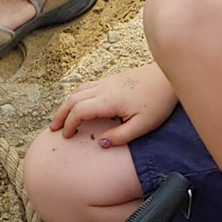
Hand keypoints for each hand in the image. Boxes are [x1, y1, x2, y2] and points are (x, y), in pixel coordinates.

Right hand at [48, 63, 176, 146]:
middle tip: (54, 129)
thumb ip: (121, 136)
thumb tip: (101, 143)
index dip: (70, 124)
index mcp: (109, 101)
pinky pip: (87, 86)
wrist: (167, 79)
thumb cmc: (158, 103)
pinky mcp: (112, 80)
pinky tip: (77, 104)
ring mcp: (107, 82)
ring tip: (62, 118)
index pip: (79, 111)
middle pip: (73, 99)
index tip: (67, 136)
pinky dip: (76, 96)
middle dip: (61, 115)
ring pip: (78, 91)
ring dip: (67, 105)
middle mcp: (104, 88)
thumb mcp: (143, 126)